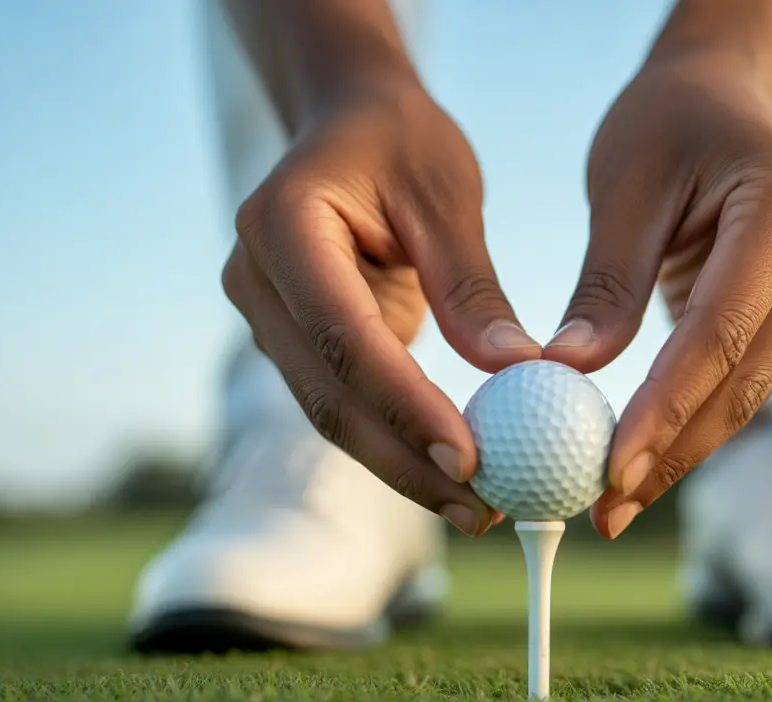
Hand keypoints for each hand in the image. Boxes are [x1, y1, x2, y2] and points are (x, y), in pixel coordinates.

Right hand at [224, 78, 540, 535]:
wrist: (346, 120)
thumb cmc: (401, 141)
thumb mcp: (448, 195)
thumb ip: (471, 287)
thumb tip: (516, 373)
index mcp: (283, 224)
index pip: (345, 336)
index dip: (405, 405)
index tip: (471, 458)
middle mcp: (255, 278)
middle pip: (328, 394)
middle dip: (406, 460)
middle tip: (481, 509)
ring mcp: (265, 314)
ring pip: (330, 411)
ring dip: (401, 465)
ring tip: (476, 508)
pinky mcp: (291, 339)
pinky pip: (341, 401)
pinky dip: (393, 439)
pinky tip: (448, 472)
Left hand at [545, 55, 771, 537]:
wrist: (723, 93)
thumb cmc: (666, 122)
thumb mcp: (623, 187)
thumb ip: (604, 286)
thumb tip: (567, 377)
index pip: (723, 328)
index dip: (667, 407)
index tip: (611, 470)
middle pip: (746, 374)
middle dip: (673, 449)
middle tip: (606, 509)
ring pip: (752, 388)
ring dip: (684, 448)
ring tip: (616, 501)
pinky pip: (748, 374)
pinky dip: (696, 417)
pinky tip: (647, 457)